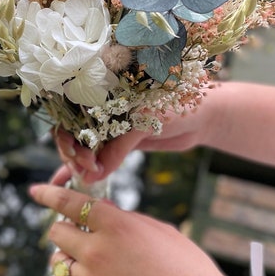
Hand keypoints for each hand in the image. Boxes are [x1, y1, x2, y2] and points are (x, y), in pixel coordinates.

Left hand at [29, 184, 274, 275]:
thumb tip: (99, 209)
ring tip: (91, 262)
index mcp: (116, 226)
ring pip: (58, 262)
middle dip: (67, 229)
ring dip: (69, 257)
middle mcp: (98, 253)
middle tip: (84, 234)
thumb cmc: (188, 271)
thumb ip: (124, 218)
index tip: (35, 192)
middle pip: (57, 232)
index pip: (69, 203)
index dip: (48, 194)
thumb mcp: (159, 232)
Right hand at [52, 105, 209, 184]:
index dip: (69, 138)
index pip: (70, 115)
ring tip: (84, 180)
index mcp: (103, 92)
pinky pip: (98, 157)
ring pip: (83, 147)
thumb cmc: (175, 104)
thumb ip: (118, 148)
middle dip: (73, 154)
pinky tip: (71, 183)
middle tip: (87, 171)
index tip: (83, 158)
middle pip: (72, 133)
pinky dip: (85, 170)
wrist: (205, 114)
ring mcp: (110, 127)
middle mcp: (102, 109)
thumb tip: (93, 175)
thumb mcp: (143, 122)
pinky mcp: (120, 143)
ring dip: (78, 165)